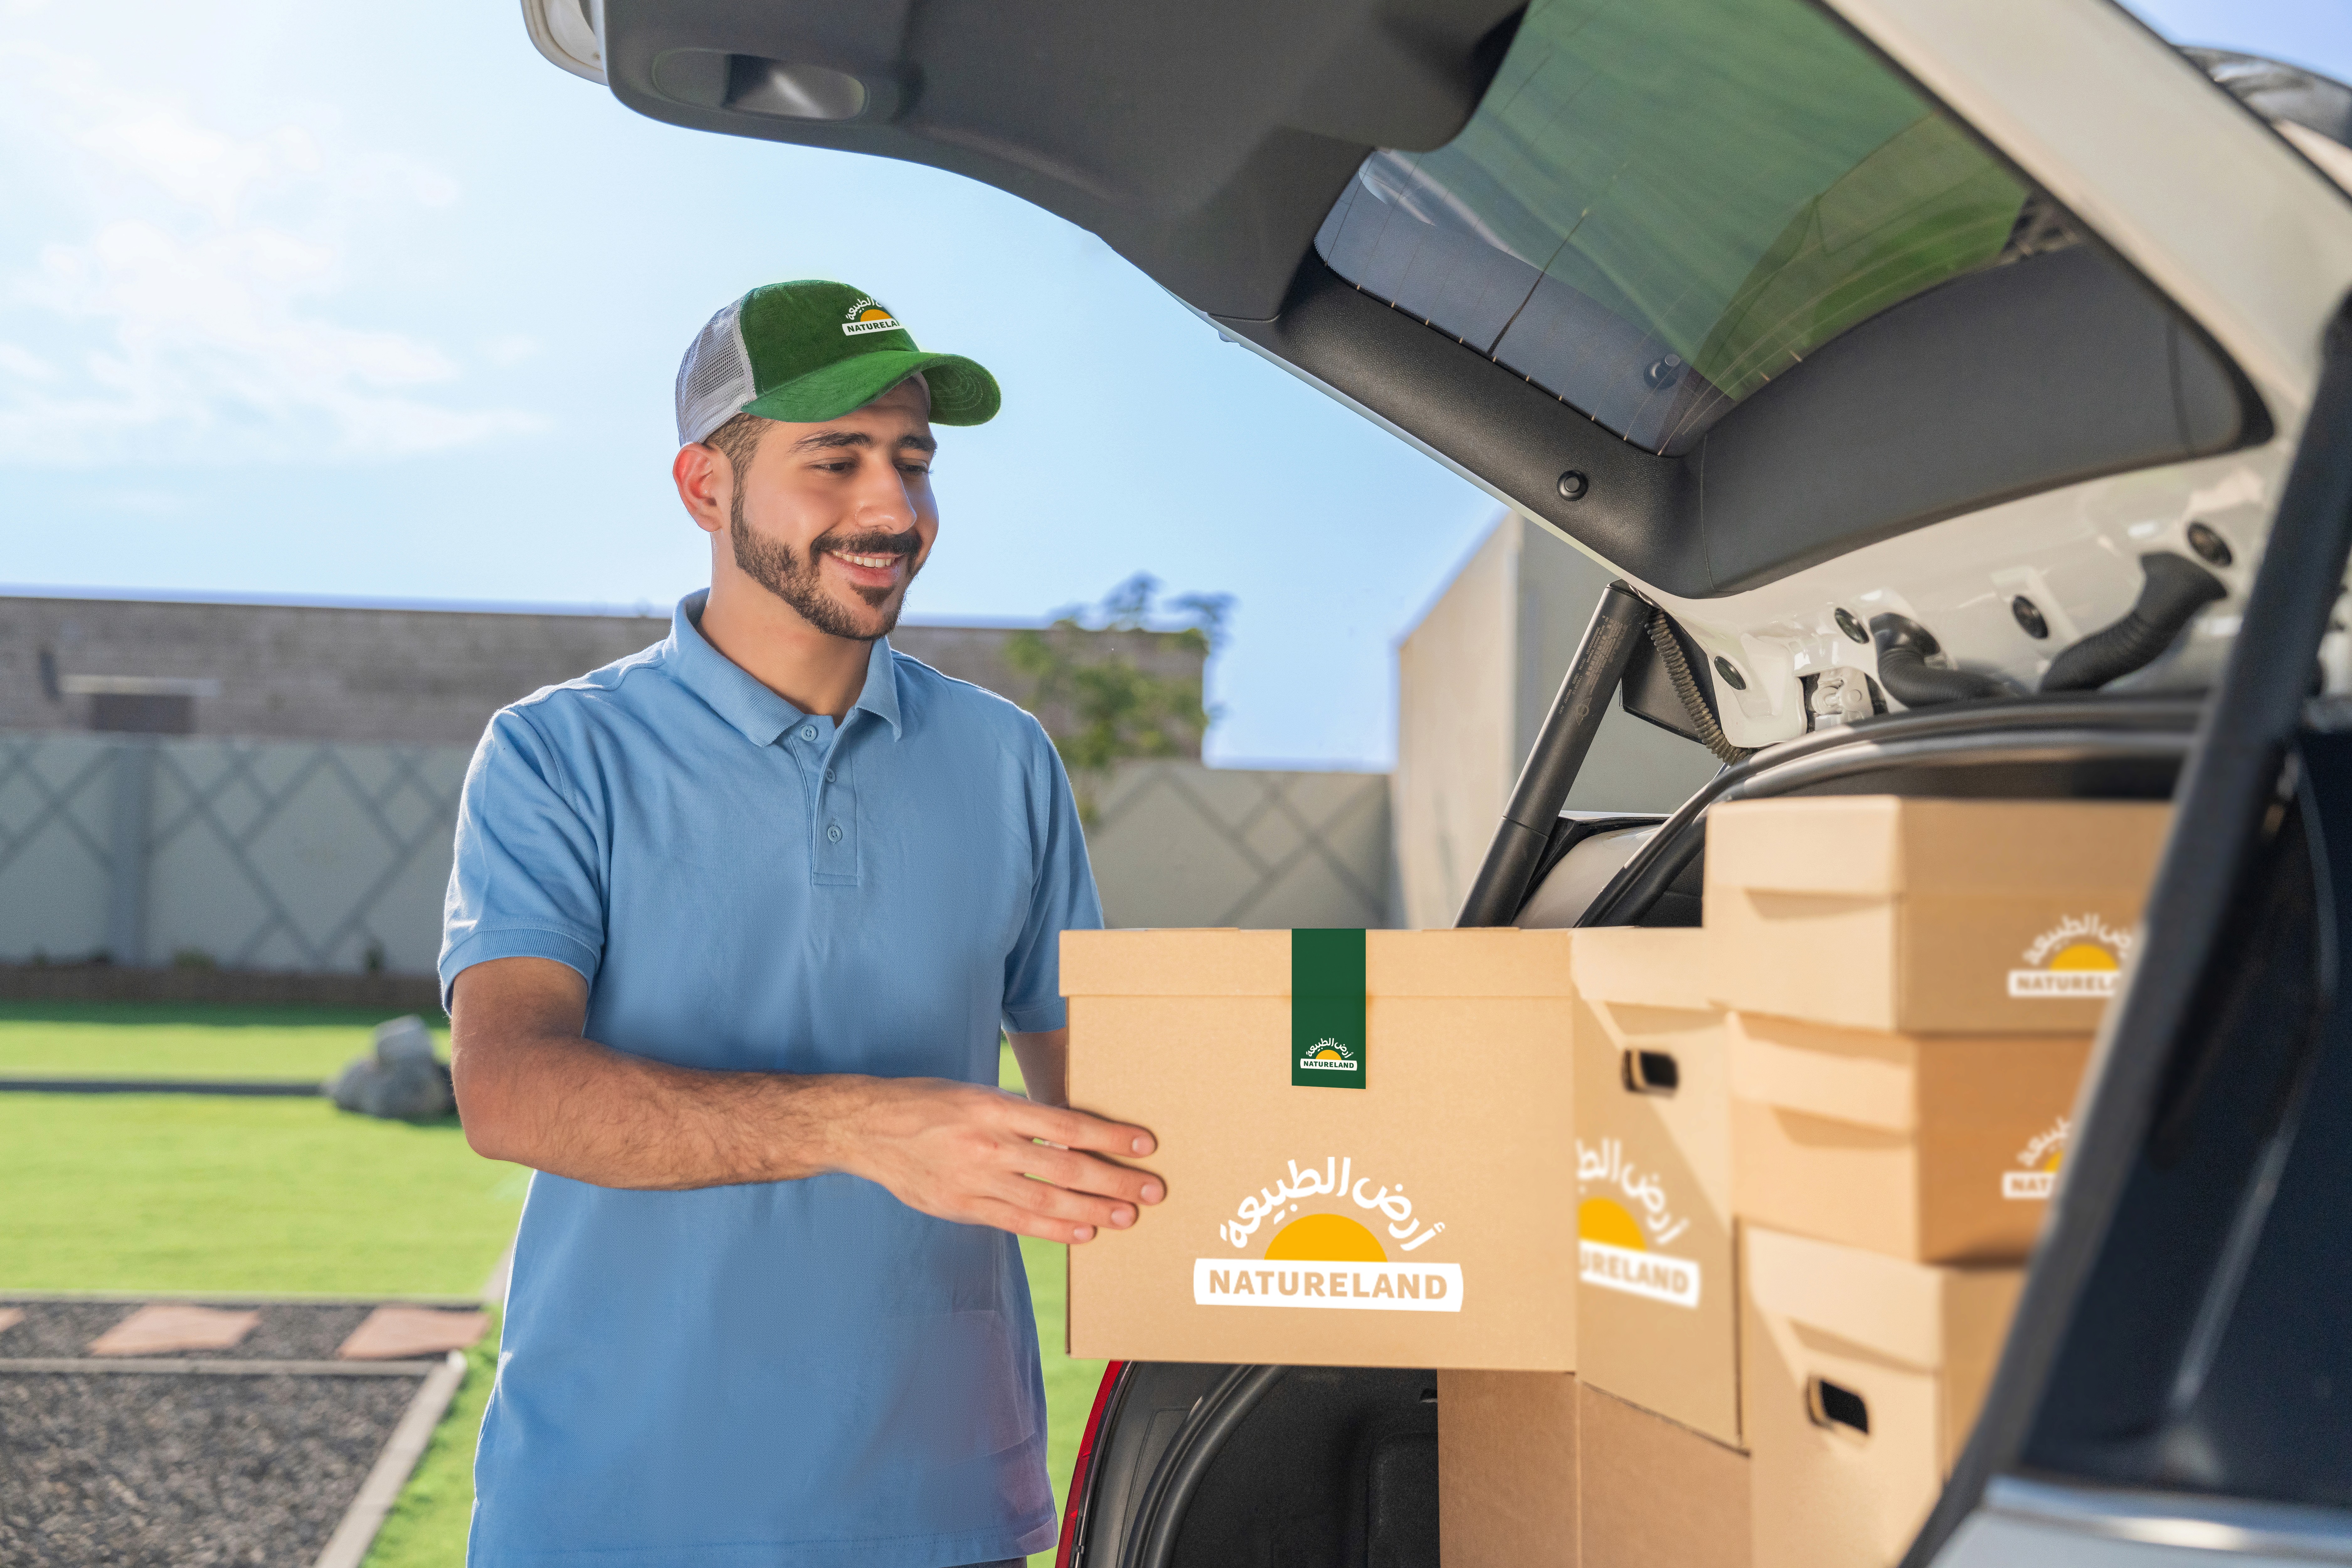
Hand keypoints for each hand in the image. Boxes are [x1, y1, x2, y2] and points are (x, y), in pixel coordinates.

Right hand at [830, 1077, 1162, 1243]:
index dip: (1110, 1136)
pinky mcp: (961, 1207)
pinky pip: (1017, 1223)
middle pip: (1066, 1169)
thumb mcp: (976, 1093)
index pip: (1067, 1124)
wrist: (867, 1129)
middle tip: (1152, 1191)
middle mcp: (988, 1145)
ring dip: (1093, 1212)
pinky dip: (1054, 1232)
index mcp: (995, 1107)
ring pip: (1047, 1203)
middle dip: (1114, 1181)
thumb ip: (1020, 1116)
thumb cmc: (928, 1103)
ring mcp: (974, 1181)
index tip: (1145, 1144)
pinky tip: (1084, 1234)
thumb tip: (1071, 1133)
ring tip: (1127, 1216)